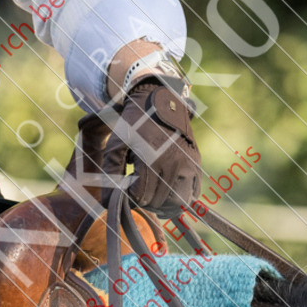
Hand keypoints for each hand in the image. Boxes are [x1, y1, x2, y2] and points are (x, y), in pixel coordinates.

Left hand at [113, 81, 200, 215]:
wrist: (159, 101)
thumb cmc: (133, 123)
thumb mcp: (116, 144)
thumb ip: (110, 173)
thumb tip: (110, 201)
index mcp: (151, 159)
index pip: (141, 197)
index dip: (129, 197)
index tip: (125, 187)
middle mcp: (173, 164)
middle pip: (157, 201)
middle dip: (143, 201)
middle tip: (136, 189)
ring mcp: (188, 164)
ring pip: (177, 202)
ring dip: (163, 204)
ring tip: (151, 194)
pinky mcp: (196, 163)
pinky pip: (193, 193)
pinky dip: (182, 199)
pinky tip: (168, 194)